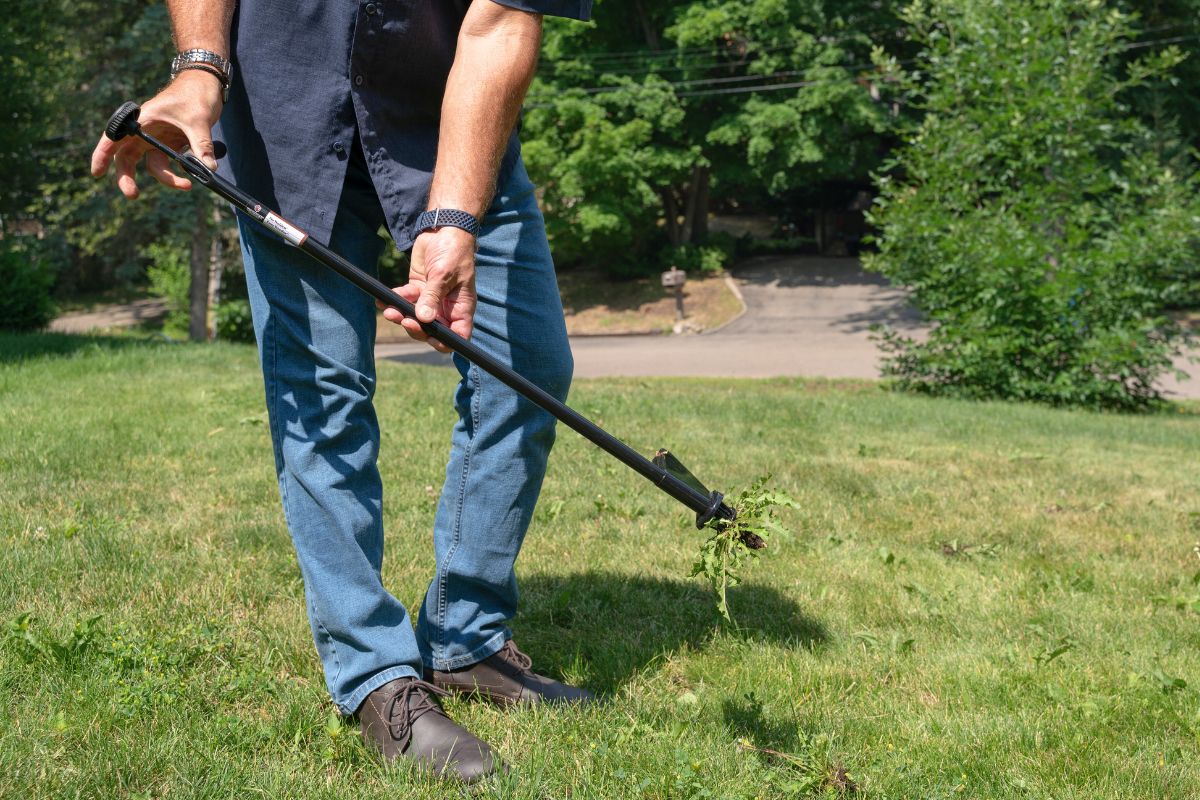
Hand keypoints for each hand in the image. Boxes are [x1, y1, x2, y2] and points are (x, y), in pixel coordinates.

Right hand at [90, 70, 224, 197]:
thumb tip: (208, 169)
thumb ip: (201, 145)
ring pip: (152, 165)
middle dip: (127, 177)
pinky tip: (192, 173)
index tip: (96, 173)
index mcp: (143, 120)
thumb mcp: (198, 120)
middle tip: (133, 195)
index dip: (102, 155)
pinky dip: (178, 172)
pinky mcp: (172, 144)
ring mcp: (159, 138)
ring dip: (165, 179)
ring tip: (186, 185)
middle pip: (128, 157)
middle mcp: (146, 131)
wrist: (207, 83)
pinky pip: (169, 163)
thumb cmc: (195, 94)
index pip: (114, 138)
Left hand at [385, 226, 477, 351]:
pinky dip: (395, 300)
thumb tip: (424, 319)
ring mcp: (431, 299)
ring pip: (415, 317)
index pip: (457, 336)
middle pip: (432, 330)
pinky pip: (405, 300)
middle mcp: (447, 308)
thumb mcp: (444, 274)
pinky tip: (383, 298)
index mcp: (461, 308)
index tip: (428, 337)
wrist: (443, 230)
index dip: (444, 342)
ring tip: (389, 310)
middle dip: (416, 328)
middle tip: (404, 319)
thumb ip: (433, 297)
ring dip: (401, 315)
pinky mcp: (417, 289)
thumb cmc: (453, 251)